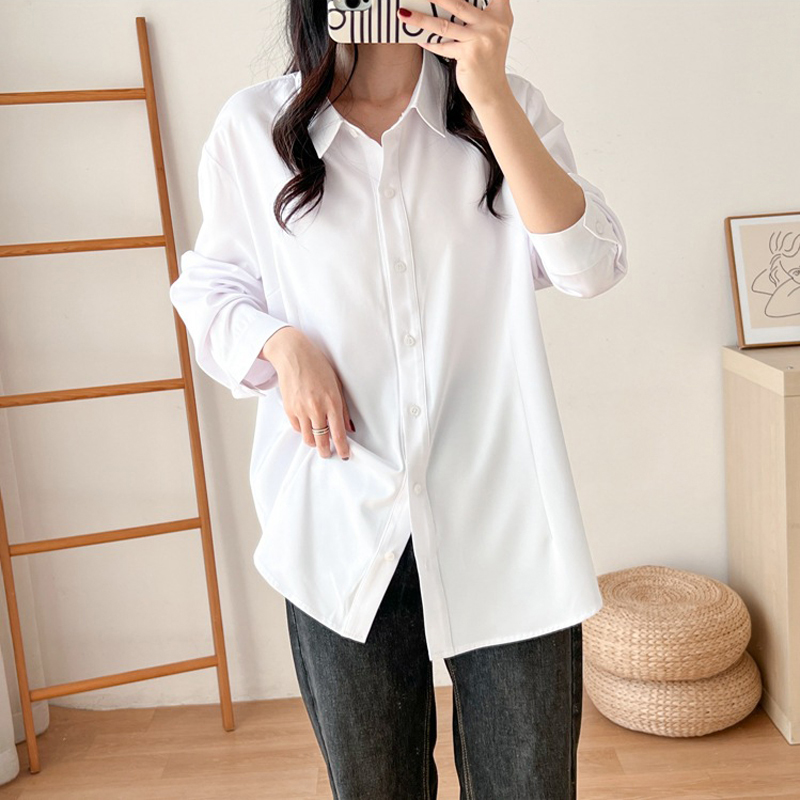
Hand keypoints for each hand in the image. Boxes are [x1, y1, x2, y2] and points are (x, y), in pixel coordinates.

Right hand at [262, 327, 354, 459]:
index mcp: (332, 402)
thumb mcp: (336, 385)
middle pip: (321, 441)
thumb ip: (343, 408)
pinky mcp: (289, 409)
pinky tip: (308, 426)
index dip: (342, 448)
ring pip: (308, 438)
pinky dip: (304, 431)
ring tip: (318, 442)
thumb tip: (349, 427)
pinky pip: (297, 428)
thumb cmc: (318, 366)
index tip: (344, 455)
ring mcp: (301, 410)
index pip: (338, 433)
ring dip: (314, 443)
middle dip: (326, 451)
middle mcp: (316, 408)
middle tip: (329, 453)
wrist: (293, 355)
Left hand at [397, 0, 513, 108]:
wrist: (492, 91)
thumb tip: (451, 4)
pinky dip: (429, 43)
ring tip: (405, 14)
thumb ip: (483, 14)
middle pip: (459, 4)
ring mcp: (480, 40)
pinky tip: (418, 39)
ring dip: (421, 19)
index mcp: (501, 14)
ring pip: (445, 25)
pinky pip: (443, 46)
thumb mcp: (494, 32)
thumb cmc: (489, 62)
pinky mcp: (469, 56)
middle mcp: (493, 25)